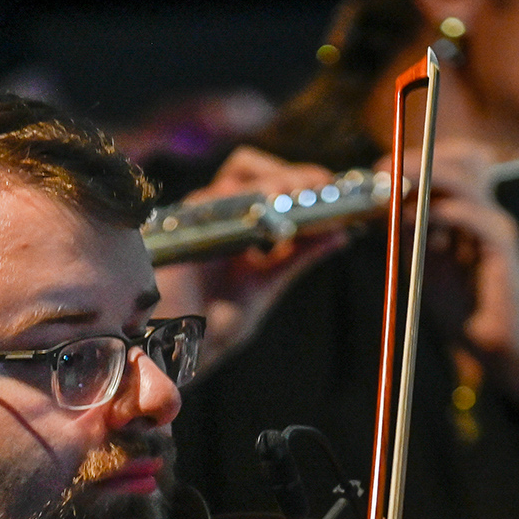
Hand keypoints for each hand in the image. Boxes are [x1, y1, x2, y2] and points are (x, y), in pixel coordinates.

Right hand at [152, 147, 347, 370]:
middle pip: (251, 169)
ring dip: (274, 178)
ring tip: (299, 195)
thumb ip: (300, 257)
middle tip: (319, 187)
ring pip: (237, 175)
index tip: (330, 185)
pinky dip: (249, 198)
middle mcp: (217, 216)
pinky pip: (218, 199)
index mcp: (238, 228)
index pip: (268, 184)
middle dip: (290, 173)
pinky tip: (273, 211)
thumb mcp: (267, 284)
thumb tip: (342, 233)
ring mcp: (199, 217)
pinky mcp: (183, 226)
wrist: (176, 350)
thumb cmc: (213, 323)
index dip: (299, 178)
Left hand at [388, 140, 518, 405]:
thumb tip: (383, 207)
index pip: (451, 165)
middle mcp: (486, 212)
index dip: (416, 160)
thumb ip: (410, 236)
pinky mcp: (504, 245)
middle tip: (383, 170)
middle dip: (417, 162)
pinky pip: (472, 215)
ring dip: (425, 179)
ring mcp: (497, 225)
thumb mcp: (426, 265)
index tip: (379, 168)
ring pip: (464, 181)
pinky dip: (442, 211)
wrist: (502, 348)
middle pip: (460, 161)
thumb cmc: (466, 309)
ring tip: (395, 186)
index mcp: (471, 213)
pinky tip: (416, 216)